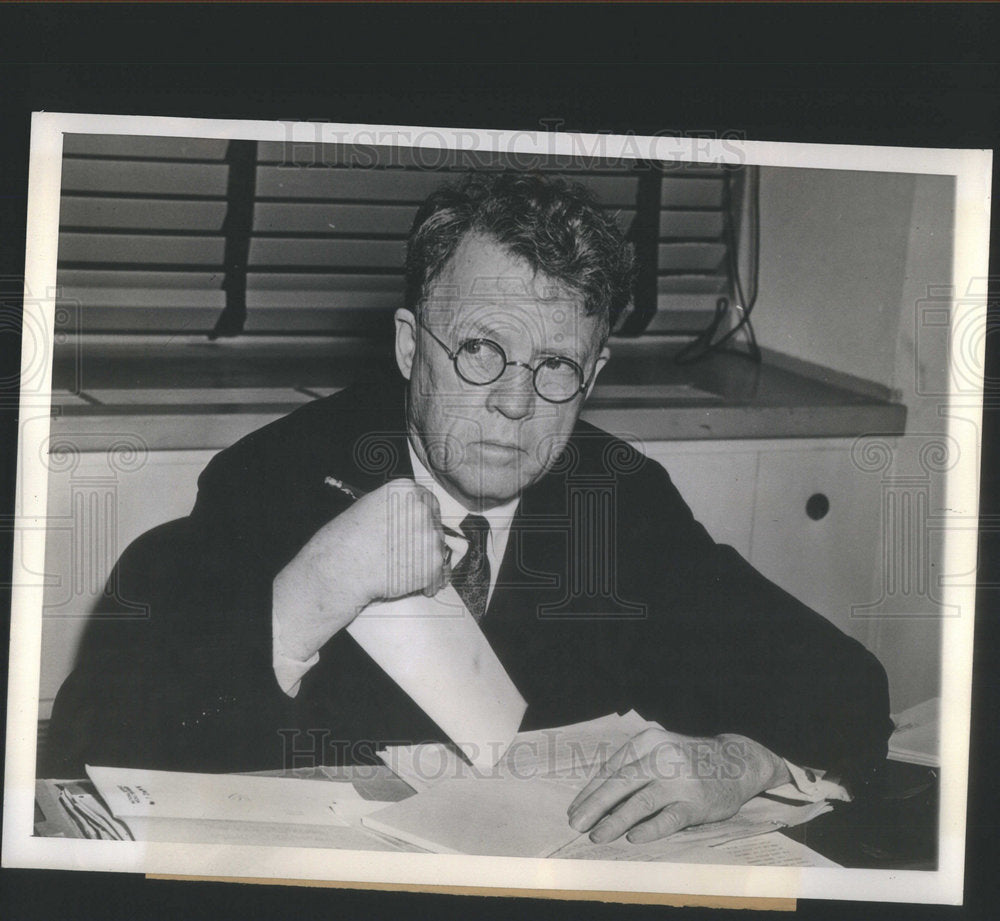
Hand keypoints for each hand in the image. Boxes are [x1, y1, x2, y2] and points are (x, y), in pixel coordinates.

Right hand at [272, 479, 450, 660]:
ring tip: (403, 571)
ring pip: (437, 550)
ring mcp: (430, 535)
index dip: (425, 520)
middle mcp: (422, 508)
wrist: (340, 568)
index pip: (429, 503)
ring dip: (426, 562)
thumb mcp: (369, 506)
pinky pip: (438, 575)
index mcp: (407, 490)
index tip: (420, 532)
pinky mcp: (433, 562)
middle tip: (409, 555)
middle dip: (425, 542)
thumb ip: (395, 508)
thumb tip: (410, 518)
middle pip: (435, 526)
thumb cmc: (346, 540)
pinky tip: (412, 584)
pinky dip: (428, 583)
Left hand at [567, 728, 790, 843]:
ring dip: (615, 821)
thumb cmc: (686, 761)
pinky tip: (633, 838)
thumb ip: (632, 768)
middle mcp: (662, 756)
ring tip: (597, 836)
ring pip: (641, 802)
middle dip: (595, 805)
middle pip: (621, 782)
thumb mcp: (658, 751)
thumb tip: (595, 799)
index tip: (574, 810)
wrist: (735, 762)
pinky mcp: (696, 802)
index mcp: (647, 741)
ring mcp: (680, 779)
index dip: (590, 792)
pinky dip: (650, 828)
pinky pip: (669, 818)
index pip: (611, 769)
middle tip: (576, 824)